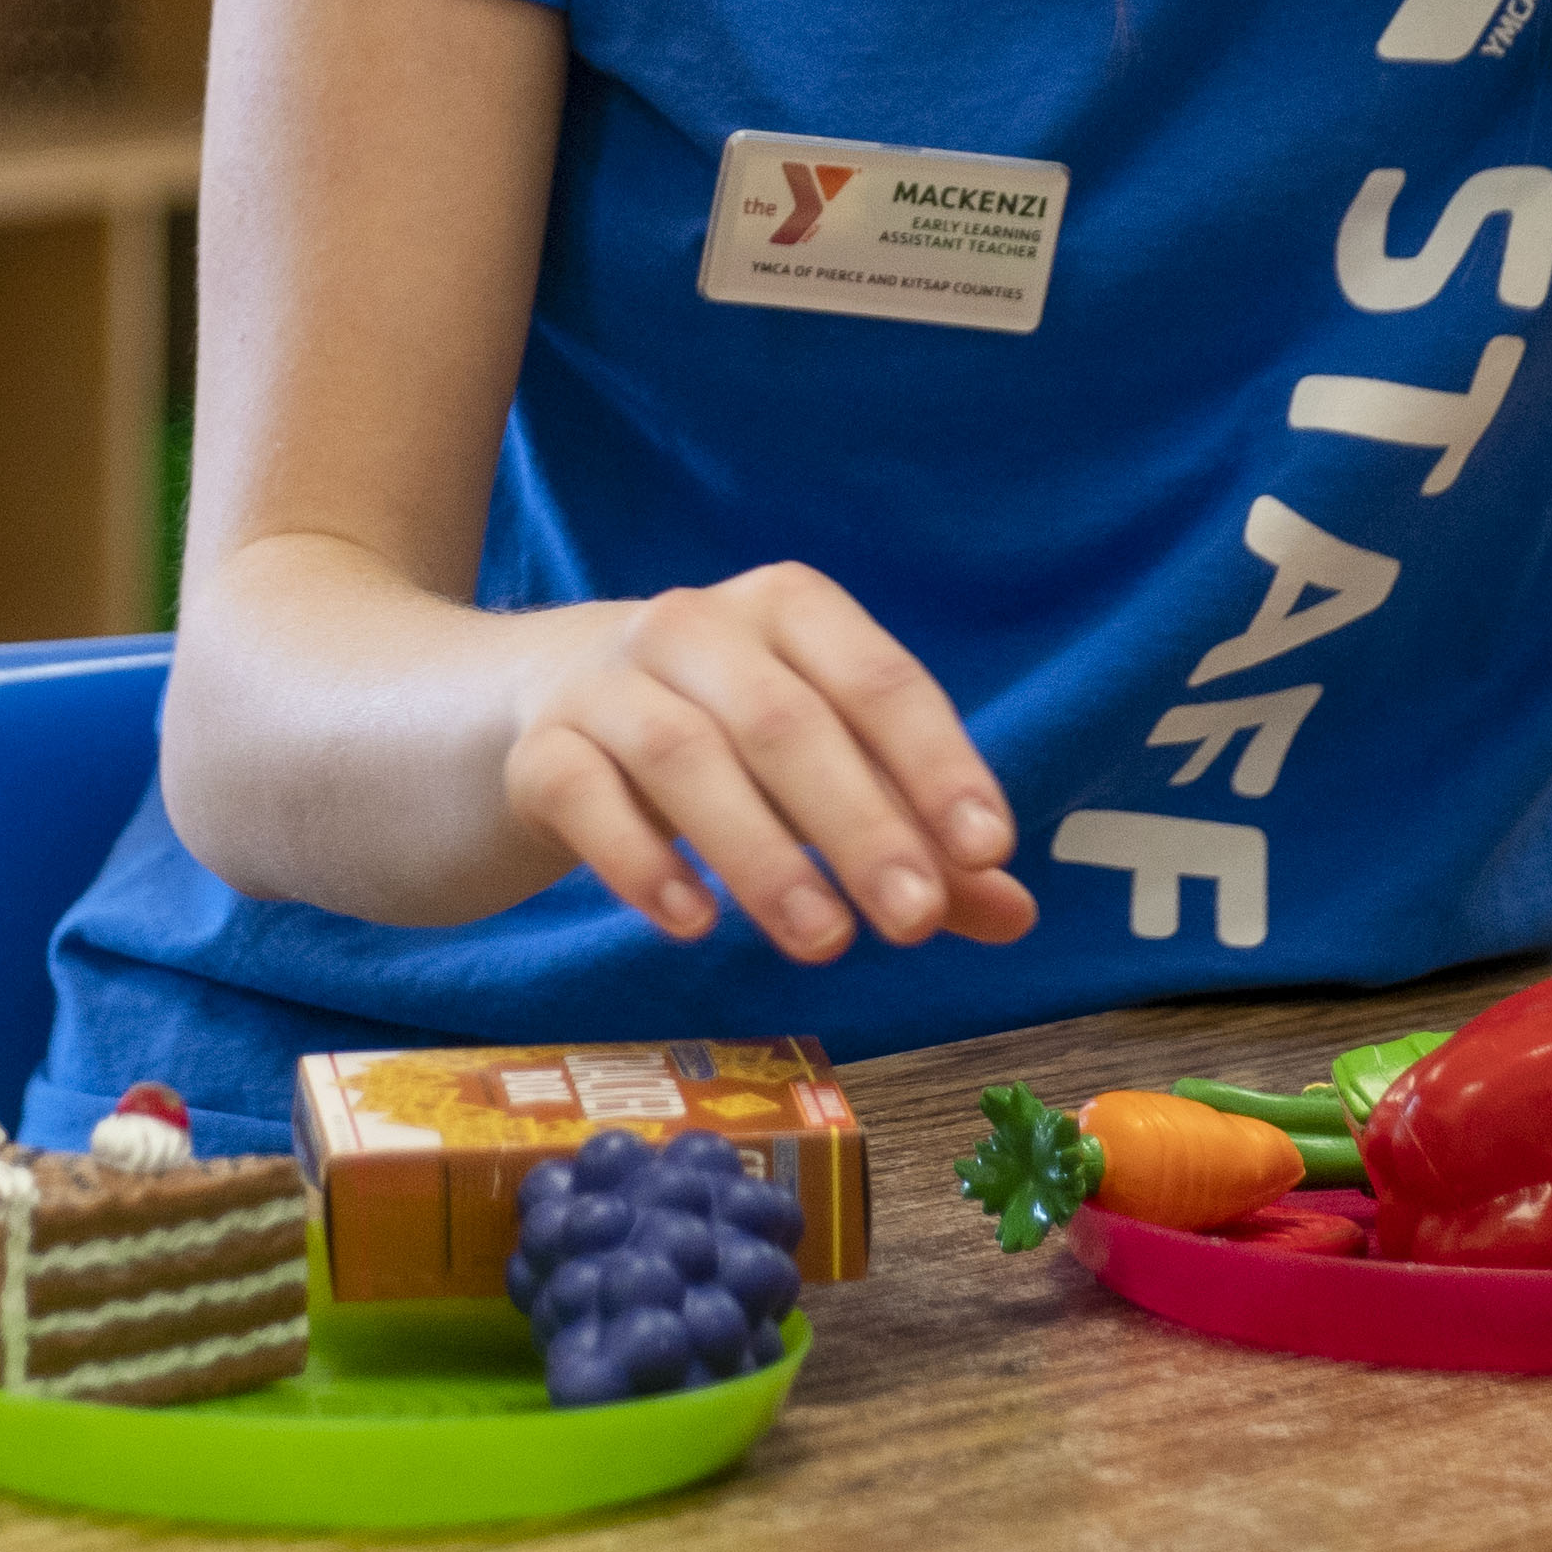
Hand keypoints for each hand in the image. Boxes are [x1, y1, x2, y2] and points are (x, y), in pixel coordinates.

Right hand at [500, 563, 1037, 961]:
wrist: (537, 708)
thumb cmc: (717, 738)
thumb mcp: (818, 772)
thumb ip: (915, 835)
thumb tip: (1015, 913)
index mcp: (787, 611)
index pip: (877, 681)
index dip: (937, 764)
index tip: (988, 851)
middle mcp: (694, 626)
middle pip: (786, 720)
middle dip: (860, 823)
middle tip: (914, 921)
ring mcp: (606, 682)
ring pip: (685, 755)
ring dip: (761, 854)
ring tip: (821, 941)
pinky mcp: (538, 749)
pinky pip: (585, 795)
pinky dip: (640, 860)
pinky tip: (693, 923)